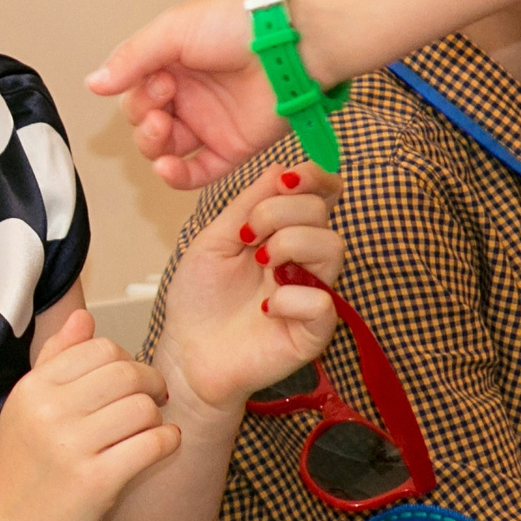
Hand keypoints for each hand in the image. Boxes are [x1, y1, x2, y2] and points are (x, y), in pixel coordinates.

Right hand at [0, 310, 178, 520]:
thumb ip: (56, 358)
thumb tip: (84, 317)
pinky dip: (167, 441)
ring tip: (148, 429)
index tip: (130, 379)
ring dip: (156, 416)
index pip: (99, 348)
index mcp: (34, 388)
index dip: (125, 359)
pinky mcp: (96, 481)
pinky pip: (152, 444)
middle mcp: (50, 412)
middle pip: (126, 373)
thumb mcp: (27, 406)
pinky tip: (162, 444)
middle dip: (150, 383)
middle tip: (153, 399)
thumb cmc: (23, 467)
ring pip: (142, 408)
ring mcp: (72, 447)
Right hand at [85, 0, 283, 189]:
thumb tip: (92, 84)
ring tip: (162, 128)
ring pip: (163, 148)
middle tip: (165, 99)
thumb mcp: (173, 31)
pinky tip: (166, 167)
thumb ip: (132, 59)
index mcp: (172, 64)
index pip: (135, 91)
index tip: (160, 80)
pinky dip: (176, 175)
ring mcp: (209, 124)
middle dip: (142, 116)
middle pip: (143, 122)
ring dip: (152, 144)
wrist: (291, 45)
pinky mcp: (231, 148)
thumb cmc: (236, 26)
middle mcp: (188, 95)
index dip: (137, 92)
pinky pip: (196, 173)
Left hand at [152, 165, 341, 411]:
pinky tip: (265, 309)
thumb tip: (282, 168)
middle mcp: (305, 259)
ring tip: (259, 263)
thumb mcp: (215, 240)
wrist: (188, 352)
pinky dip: (292, 298)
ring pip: (332, 248)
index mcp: (285, 233)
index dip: (315, 177)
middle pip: (321, 213)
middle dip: (280, 211)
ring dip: (289, 245)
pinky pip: (323, 302)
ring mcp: (313, 293)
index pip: (320, 195)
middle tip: (247, 237)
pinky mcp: (314, 332)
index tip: (287, 179)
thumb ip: (248, 205)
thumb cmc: (200, 299)